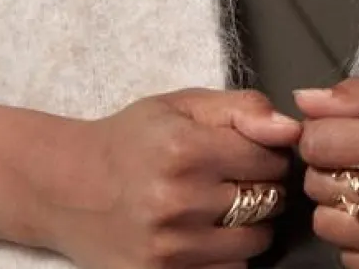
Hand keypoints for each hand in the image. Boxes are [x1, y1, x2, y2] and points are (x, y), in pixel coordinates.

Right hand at [39, 88, 301, 268]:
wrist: (67, 187)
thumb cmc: (132, 140)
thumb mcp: (181, 105)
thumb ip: (241, 108)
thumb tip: (291, 129)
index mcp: (184, 148)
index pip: (269, 159)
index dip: (268, 153)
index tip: (251, 151)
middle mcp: (178, 201)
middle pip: (266, 202)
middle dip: (262, 188)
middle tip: (236, 179)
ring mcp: (170, 248)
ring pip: (254, 244)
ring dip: (250, 226)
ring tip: (221, 207)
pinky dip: (227, 255)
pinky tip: (205, 234)